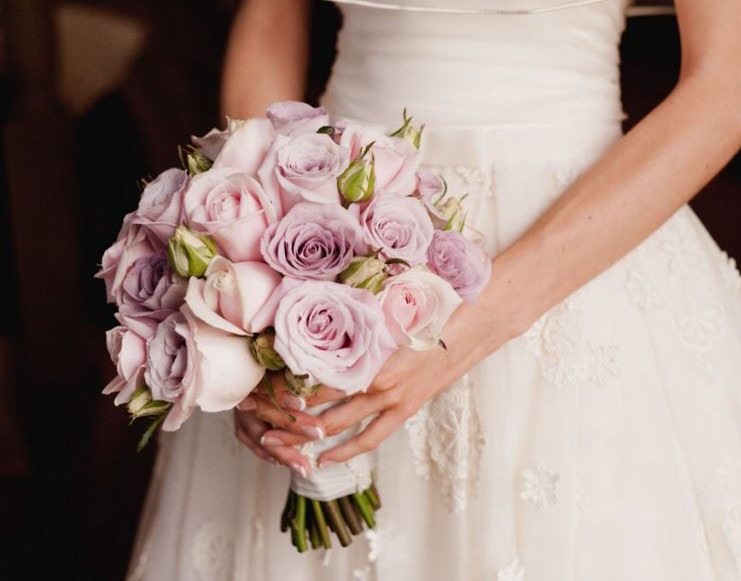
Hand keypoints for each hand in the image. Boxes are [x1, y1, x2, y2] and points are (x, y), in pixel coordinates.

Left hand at [237, 290, 511, 470]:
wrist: (480, 317)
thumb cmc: (435, 298)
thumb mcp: (389, 293)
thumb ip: (352, 301)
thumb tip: (311, 291)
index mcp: (368, 348)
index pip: (309, 373)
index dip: (278, 382)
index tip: (253, 381)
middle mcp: (376, 379)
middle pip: (314, 404)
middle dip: (279, 412)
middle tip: (250, 412)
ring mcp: (393, 398)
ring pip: (336, 425)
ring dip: (302, 435)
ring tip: (272, 440)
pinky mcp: (407, 408)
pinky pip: (371, 437)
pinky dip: (344, 450)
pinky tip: (322, 458)